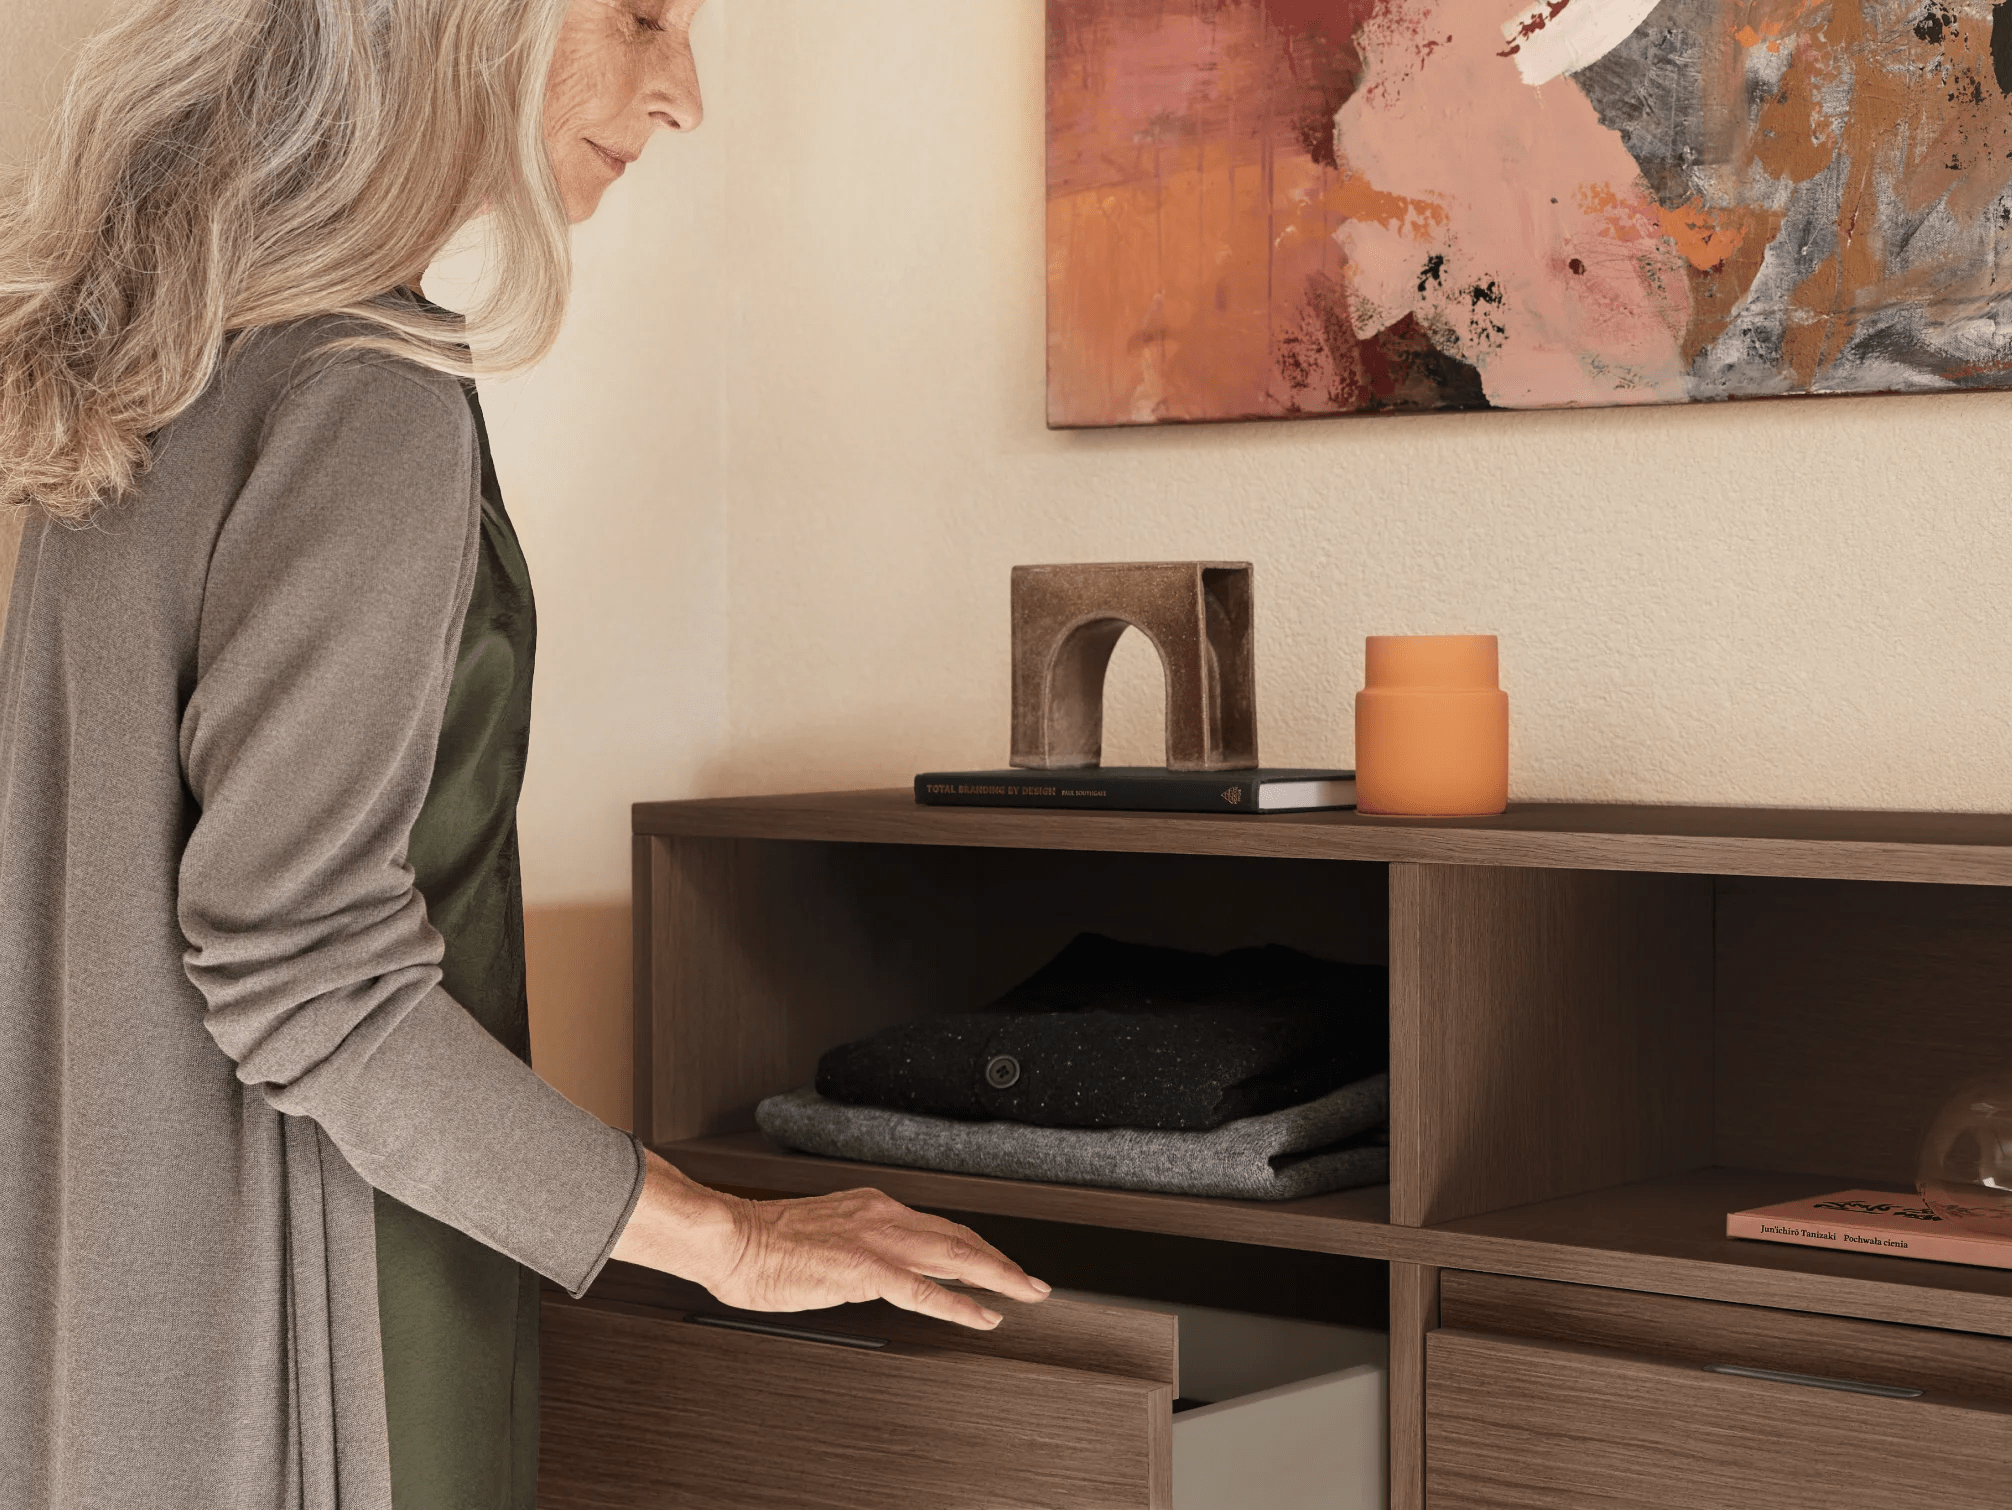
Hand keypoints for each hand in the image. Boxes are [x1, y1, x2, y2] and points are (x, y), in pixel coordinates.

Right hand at [610, 1148, 1049, 1329]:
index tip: (1000, 1263)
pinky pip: (924, 1291)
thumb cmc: (765, 1243)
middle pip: (959, 1239)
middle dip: (1002, 1261)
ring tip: (1026, 1293)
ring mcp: (876, 1241)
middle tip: (1034, 1282)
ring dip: (998, 1276)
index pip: (940, 1227)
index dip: (977, 1247)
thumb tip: (884, 1274)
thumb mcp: (826, 1238)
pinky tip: (982, 1316)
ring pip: (954, 1257)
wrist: (731, 1238)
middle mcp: (883, 1216)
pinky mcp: (864, 1269)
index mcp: (873, 1207)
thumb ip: (861, 1251)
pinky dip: (959, 1304)